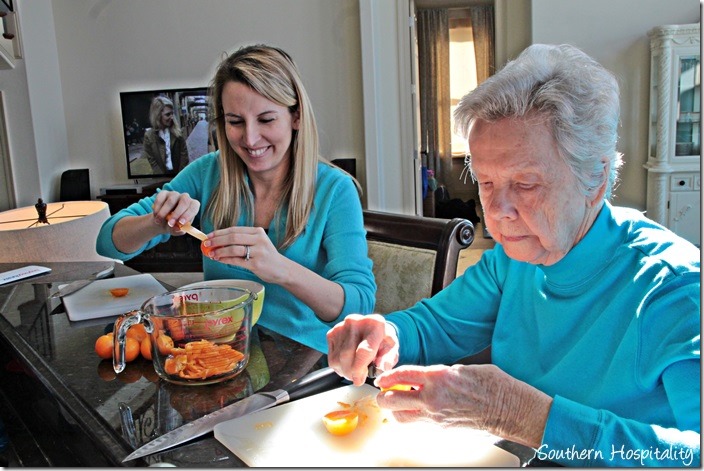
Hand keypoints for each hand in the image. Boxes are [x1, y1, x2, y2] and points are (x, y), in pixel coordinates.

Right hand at [151, 190, 200, 235]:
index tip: (181, 223)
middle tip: (170, 223)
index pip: (194, 207)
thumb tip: (177, 228)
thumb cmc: (173, 226)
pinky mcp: (163, 193)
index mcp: (193, 206)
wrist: (161, 222)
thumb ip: (178, 230)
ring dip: (164, 213)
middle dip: (177, 214)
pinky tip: (156, 215)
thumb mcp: (176, 230)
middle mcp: (185, 198)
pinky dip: (157, 208)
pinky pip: (160, 199)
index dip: (188, 214)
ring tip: (158, 222)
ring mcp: (174, 194)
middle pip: (184, 202)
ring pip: (171, 201)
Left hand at [202, 226, 285, 281]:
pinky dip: (226, 260)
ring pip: (234, 249)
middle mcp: (259, 240)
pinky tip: (219, 260)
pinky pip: (237, 261)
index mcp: (258, 232)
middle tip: (206, 245)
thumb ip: (242, 240)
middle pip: (233, 237)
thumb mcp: (258, 243)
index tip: (208, 236)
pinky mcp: (256, 264)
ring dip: (220, 251)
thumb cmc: (267, 256)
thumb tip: (219, 241)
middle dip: (217, 241)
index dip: (219, 233)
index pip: (234, 230)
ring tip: (212, 254)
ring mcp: (258, 252)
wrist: (282, 269)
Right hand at [326, 314, 399, 385]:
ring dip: (345, 371)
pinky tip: (348, 364)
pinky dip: (339, 366)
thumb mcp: (392, 348)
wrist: (371, 327)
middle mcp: (356, 322)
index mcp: (375, 324)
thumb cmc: (382, 340)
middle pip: (347, 355)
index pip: (364, 350)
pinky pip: (331, 357)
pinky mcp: (332, 333)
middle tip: (358, 379)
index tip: (359, 381)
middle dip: (351, 373)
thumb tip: (382, 368)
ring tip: (354, 371)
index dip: (360, 369)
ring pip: (337, 358)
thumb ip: (388, 359)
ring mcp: (342, 326)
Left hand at [374, 364, 551, 448]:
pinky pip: (419, 424)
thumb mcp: (462, 369)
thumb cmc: (492, 384)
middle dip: (383, 397)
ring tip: (397, 404)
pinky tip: (416, 411)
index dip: (388, 377)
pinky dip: (412, 417)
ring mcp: (437, 415)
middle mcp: (434, 397)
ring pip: (402, 417)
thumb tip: (426, 377)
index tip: (381, 378)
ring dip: (396, 410)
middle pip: (394, 400)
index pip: (403, 375)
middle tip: (382, 393)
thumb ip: (441, 373)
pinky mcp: (443, 428)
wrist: (509, 408)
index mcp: (439, 377)